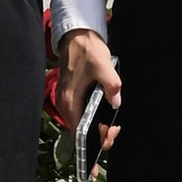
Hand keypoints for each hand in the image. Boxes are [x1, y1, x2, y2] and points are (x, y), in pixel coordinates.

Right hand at [57, 25, 120, 146]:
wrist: (76, 35)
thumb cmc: (87, 49)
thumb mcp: (103, 64)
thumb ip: (111, 84)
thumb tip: (115, 102)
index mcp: (70, 100)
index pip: (79, 133)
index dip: (91, 145)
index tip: (105, 145)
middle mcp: (65, 104)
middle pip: (80, 132)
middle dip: (98, 135)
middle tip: (114, 130)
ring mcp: (66, 100)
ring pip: (80, 124)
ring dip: (95, 128)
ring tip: (111, 126)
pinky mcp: (69, 96)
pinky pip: (79, 115)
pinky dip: (90, 120)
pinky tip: (102, 117)